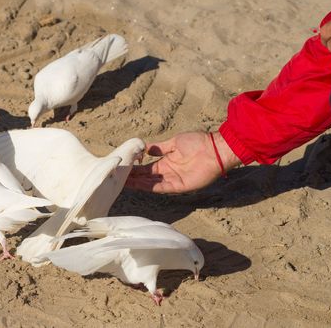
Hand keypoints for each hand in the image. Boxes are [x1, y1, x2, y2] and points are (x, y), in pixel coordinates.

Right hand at [125, 131, 240, 193]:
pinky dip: (149, 187)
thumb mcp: (174, 142)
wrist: (215, 149)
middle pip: (145, 177)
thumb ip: (159, 147)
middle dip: (131, 178)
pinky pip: (161, 187)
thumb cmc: (198, 142)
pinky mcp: (179, 186)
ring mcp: (173, 180)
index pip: (146, 168)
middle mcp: (167, 172)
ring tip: (122, 182)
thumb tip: (145, 148)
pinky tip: (138, 185)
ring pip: (150, 183)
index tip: (122, 168)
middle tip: (116, 178)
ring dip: (137, 183)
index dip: (134, 169)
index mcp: (166, 162)